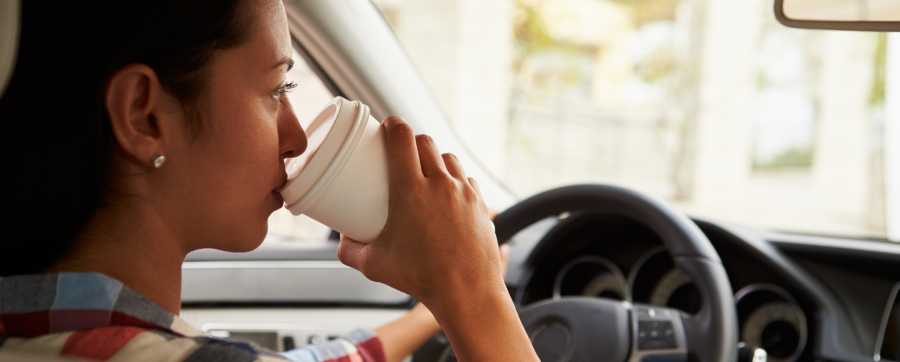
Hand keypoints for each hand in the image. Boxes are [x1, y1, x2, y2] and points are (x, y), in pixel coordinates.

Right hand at [339, 117, 536, 360]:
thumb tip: (342, 241)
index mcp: (411, 190)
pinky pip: (466, 180)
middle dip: (412, 141)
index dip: (394, 125)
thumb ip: (350, 250)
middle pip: (425, 142)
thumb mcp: (374, 265)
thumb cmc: (420, 278)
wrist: (467, 292)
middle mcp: (440, 184)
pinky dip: (455, 180)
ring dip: (435, 158)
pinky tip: (447, 194)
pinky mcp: (480, 204)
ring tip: (425, 171)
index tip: (387, 125)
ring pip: (448, 158)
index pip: (402, 138)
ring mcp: (464, 192)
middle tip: (401, 151)